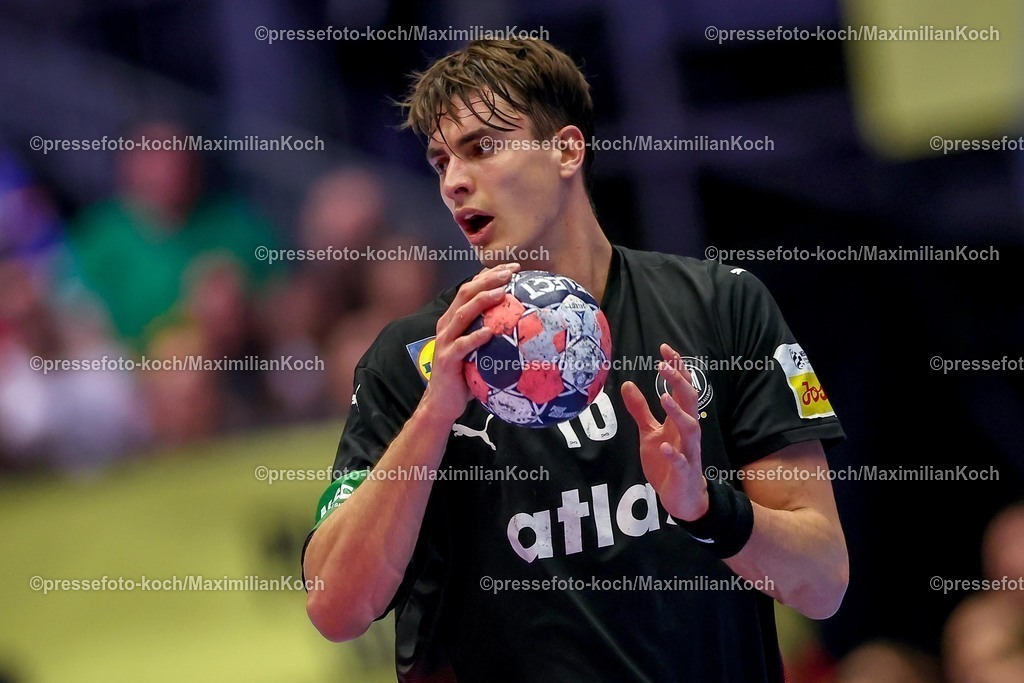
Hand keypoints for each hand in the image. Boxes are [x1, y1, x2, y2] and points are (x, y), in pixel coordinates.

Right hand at [421, 262, 520, 422]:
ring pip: (462, 314)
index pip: (471, 288)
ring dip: (482, 301)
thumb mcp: (478, 350)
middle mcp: (447, 325)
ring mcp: (445, 341)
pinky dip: (476, 337)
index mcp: (454, 319)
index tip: (512, 268)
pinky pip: (462, 345)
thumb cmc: (464, 375)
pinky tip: (490, 332)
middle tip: (510, 273)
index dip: (490, 275)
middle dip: (488, 280)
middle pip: (466, 294)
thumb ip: (491, 334)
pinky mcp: (447, 359)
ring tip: (502, 293)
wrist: (442, 402)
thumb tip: (522, 325)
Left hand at [621, 343, 707, 520]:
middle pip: (689, 401)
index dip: (676, 369)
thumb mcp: (649, 432)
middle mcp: (687, 431)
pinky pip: (682, 461)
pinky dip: (674, 454)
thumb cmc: (667, 462)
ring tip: (664, 397)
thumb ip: (640, 410)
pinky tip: (664, 446)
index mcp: (679, 420)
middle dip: (678, 382)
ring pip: (691, 427)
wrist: (681, 497)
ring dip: (679, 412)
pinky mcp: (685, 471)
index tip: (664, 349)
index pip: (681, 388)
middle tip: (663, 365)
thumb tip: (627, 384)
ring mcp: (688, 451)